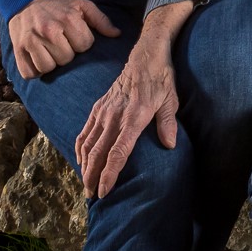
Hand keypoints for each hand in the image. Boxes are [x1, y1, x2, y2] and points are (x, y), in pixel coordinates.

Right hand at [8, 0, 120, 80]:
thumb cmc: (58, 5)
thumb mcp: (81, 5)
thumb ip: (101, 20)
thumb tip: (117, 34)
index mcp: (68, 18)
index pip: (85, 45)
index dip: (81, 42)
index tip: (73, 34)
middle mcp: (49, 29)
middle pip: (67, 59)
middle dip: (66, 52)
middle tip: (60, 41)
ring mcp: (31, 40)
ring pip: (48, 68)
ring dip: (51, 62)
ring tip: (49, 49)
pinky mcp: (18, 50)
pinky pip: (31, 74)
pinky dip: (34, 70)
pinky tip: (37, 57)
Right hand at [75, 38, 178, 199]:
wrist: (145, 54)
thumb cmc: (161, 78)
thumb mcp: (170, 99)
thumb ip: (168, 122)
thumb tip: (170, 145)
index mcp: (134, 117)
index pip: (118, 152)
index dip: (109, 174)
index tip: (104, 191)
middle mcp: (115, 115)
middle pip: (98, 152)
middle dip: (92, 176)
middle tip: (91, 196)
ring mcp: (105, 110)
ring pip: (88, 143)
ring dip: (85, 165)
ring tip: (86, 183)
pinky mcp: (99, 105)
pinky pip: (86, 130)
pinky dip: (81, 147)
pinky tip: (81, 160)